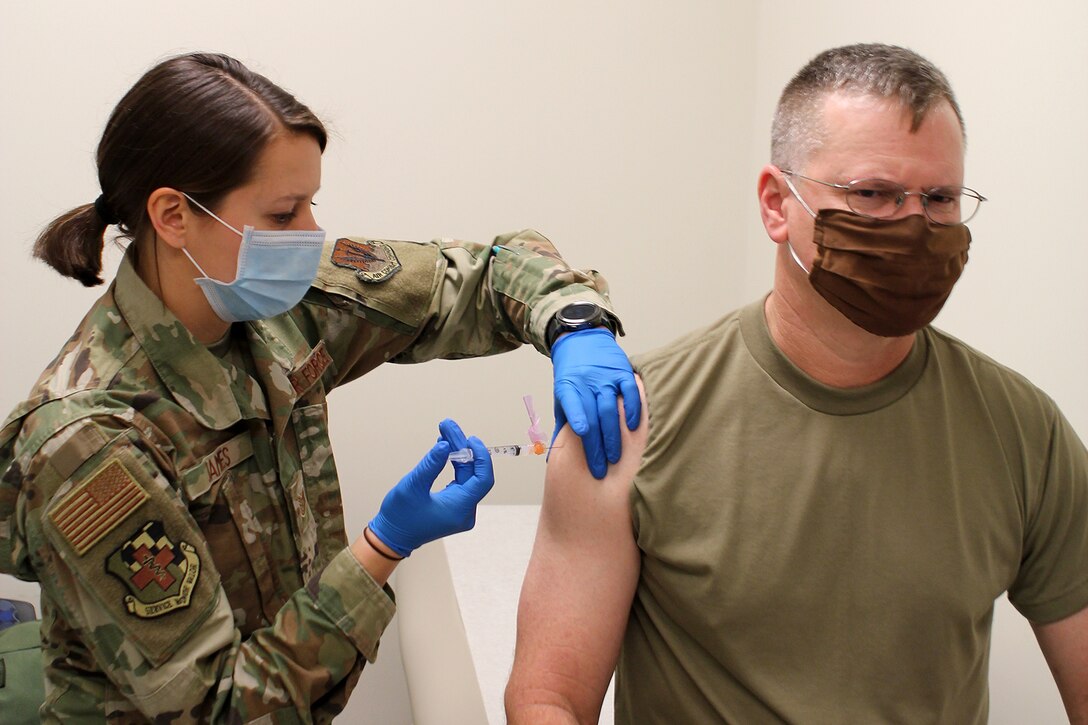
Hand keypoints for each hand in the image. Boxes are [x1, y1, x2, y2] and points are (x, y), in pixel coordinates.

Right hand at [367, 419, 494, 556]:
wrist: (390, 537)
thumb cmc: (399, 516)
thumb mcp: (413, 486)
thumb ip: (431, 464)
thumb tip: (445, 444)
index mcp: (460, 509)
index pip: (483, 479)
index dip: (480, 456)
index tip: (470, 438)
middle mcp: (465, 511)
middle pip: (473, 473)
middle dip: (462, 448)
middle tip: (447, 426)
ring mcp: (460, 509)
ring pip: (466, 475)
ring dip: (457, 453)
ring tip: (445, 432)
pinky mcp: (454, 506)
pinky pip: (460, 481)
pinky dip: (454, 464)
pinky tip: (445, 449)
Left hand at [551, 327, 641, 478]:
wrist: (582, 338)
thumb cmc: (571, 374)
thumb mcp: (561, 394)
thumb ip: (562, 422)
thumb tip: (553, 456)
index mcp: (568, 387)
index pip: (573, 405)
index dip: (578, 420)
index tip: (582, 435)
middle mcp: (587, 383)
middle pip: (593, 417)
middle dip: (596, 447)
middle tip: (599, 470)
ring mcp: (606, 378)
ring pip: (611, 409)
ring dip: (613, 437)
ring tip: (614, 458)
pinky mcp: (622, 373)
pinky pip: (630, 393)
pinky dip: (633, 410)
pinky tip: (631, 427)